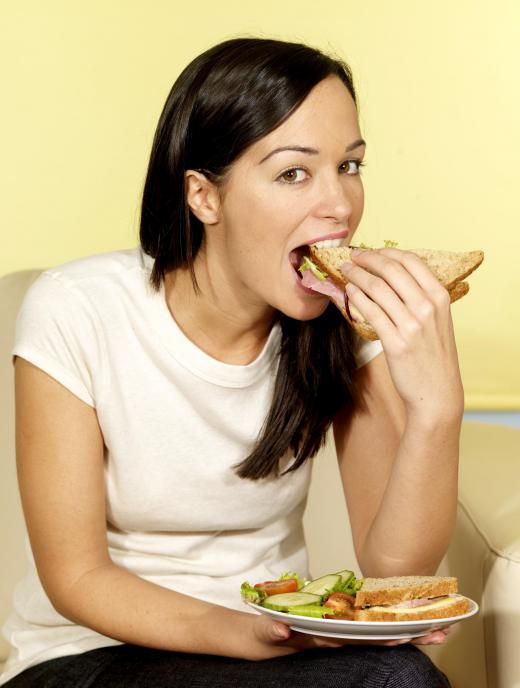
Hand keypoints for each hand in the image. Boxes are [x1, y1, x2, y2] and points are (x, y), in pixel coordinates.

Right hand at [241, 614, 450, 660]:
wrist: (243, 639)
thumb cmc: (252, 638)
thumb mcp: (258, 636)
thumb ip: (270, 632)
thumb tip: (284, 630)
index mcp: (316, 639)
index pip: (353, 640)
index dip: (380, 637)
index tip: (406, 636)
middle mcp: (329, 638)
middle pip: (371, 638)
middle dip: (405, 636)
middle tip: (439, 633)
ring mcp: (329, 632)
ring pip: (369, 633)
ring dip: (401, 632)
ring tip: (433, 629)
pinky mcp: (326, 626)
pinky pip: (357, 626)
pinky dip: (380, 623)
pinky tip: (401, 622)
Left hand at [342, 248, 463, 419]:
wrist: (437, 392)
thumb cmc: (433, 356)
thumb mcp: (438, 320)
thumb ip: (421, 297)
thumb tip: (391, 275)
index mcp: (440, 297)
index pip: (411, 261)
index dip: (387, 252)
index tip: (371, 251)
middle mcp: (428, 307)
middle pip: (391, 270)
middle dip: (367, 259)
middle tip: (352, 256)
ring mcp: (412, 325)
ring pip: (377, 288)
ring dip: (357, 275)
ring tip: (345, 271)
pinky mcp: (396, 342)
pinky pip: (370, 312)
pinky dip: (357, 298)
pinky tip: (349, 292)